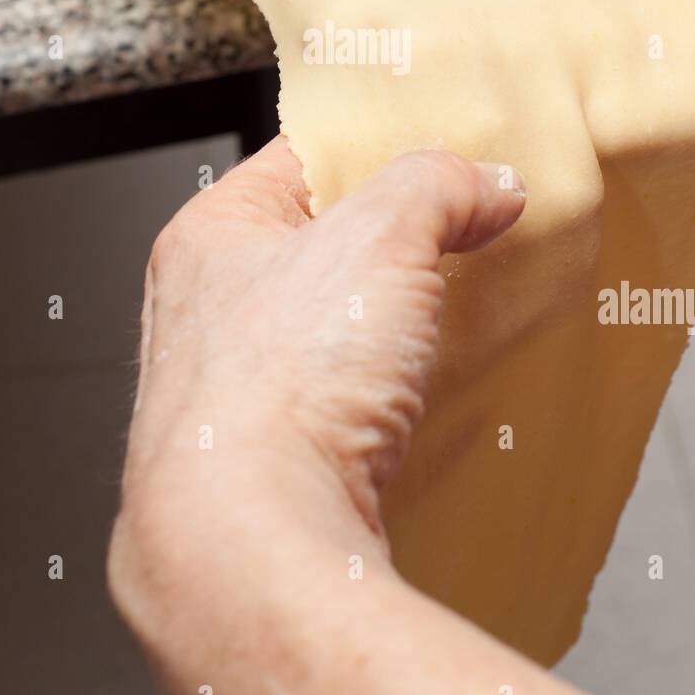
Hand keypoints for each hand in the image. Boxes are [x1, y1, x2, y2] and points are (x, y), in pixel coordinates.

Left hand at [108, 137, 577, 694]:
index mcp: (211, 236)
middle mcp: (208, 312)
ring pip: (335, 335)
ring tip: (462, 320)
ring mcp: (236, 394)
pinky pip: (344, 409)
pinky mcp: (273, 464)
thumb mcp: (380, 236)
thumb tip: (486, 183)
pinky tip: (433, 399)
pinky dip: (390, 398)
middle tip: (470, 235)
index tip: (445, 154)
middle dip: (399, 245)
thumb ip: (437, 186)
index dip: (378, 148)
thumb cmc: (280, 389)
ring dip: (398, 330)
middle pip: (323, 249)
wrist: (256, 546)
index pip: (302, 159)